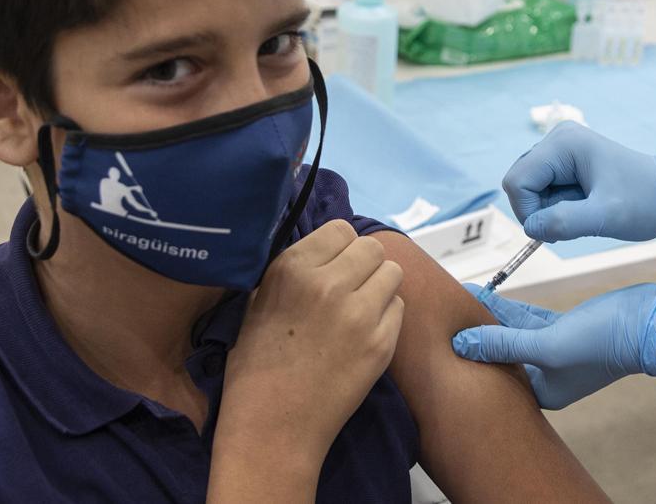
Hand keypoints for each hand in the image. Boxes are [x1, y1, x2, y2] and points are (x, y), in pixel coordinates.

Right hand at [218, 220, 404, 461]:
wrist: (273, 425)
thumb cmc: (256, 366)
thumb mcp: (258, 303)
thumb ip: (293, 272)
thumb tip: (325, 253)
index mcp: (292, 268)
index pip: (341, 229)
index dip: (339, 248)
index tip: (333, 268)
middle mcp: (328, 283)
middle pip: (372, 248)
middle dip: (364, 266)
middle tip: (351, 290)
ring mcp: (359, 313)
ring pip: (392, 273)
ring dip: (379, 288)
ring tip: (360, 311)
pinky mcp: (381, 343)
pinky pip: (399, 309)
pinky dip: (386, 318)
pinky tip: (364, 336)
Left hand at [452, 281, 655, 408]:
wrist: (651, 322)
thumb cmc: (605, 342)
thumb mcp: (546, 345)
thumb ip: (503, 344)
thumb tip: (462, 344)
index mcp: (543, 392)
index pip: (496, 374)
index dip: (472, 354)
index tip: (448, 333)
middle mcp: (548, 377)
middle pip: (502, 352)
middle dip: (478, 331)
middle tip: (449, 309)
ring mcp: (557, 353)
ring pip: (515, 333)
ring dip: (493, 316)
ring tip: (465, 295)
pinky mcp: (566, 330)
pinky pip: (530, 321)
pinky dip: (512, 311)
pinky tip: (492, 297)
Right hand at [502, 122, 655, 242]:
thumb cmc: (646, 202)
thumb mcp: (607, 216)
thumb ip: (565, 222)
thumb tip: (530, 228)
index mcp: (564, 144)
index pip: (518, 182)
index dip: (529, 212)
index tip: (556, 230)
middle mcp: (558, 139)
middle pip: (520, 183)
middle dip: (539, 210)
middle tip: (574, 223)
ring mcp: (561, 149)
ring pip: (529, 189)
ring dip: (549, 210)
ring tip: (584, 214)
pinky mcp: (565, 162)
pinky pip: (542, 190)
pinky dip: (555, 207)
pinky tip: (582, 209)